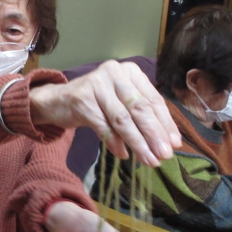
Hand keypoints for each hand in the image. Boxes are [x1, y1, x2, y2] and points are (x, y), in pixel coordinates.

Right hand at [29, 60, 181, 166]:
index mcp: (130, 71)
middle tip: (164, 155)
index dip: (165, 123)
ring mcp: (96, 85)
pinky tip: (123, 155)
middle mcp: (114, 72)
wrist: (56, 100)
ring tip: (148, 159)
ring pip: (123, 119)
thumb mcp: (120, 102)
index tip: (175, 144)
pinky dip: (114, 142)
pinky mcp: (81, 100)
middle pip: (140, 108)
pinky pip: (103, 125)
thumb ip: (140, 116)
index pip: (153, 99)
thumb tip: (165, 142)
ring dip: (138, 142)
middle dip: (154, 135)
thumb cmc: (95, 102)